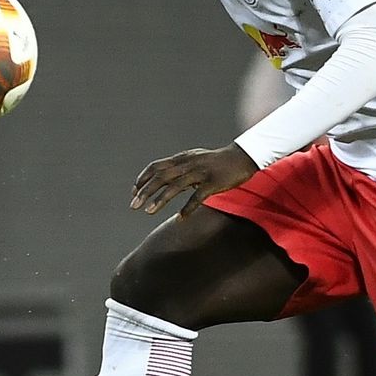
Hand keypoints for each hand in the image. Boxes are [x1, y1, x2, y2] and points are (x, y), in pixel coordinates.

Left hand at [131, 144, 258, 214]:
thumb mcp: (195, 159)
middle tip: (133, 206)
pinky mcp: (213, 182)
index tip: (133, 192)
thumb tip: (163, 179)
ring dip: (160, 199)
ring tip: (148, 212)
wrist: (242, 157)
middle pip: (161, 177)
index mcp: (182, 158)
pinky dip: (187, 208)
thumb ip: (180, 168)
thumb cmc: (217, 161)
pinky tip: (180, 218)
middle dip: (145, 191)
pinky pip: (197, 196)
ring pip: (175, 186)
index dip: (142, 179)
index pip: (156, 167)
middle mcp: (188, 164)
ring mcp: (201, 173)